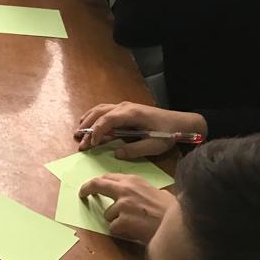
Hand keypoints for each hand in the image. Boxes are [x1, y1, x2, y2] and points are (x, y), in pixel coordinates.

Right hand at [77, 101, 207, 156]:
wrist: (180, 122)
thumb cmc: (168, 134)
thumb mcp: (154, 146)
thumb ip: (134, 150)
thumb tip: (116, 153)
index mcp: (131, 114)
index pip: (107, 120)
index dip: (96, 131)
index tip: (91, 144)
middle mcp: (124, 107)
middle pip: (99, 113)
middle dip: (87, 127)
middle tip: (78, 141)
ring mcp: (124, 106)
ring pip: (100, 109)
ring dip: (88, 120)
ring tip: (79, 132)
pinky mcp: (125, 109)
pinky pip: (105, 109)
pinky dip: (94, 116)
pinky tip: (89, 123)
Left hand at [79, 173, 175, 243]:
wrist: (179, 225)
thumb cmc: (171, 211)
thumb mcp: (156, 192)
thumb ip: (140, 191)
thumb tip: (134, 194)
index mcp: (134, 180)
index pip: (108, 177)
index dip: (99, 182)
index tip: (92, 186)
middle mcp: (125, 189)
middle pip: (97, 184)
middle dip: (87, 189)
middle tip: (82, 195)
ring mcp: (123, 205)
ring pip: (108, 214)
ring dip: (117, 221)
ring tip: (135, 225)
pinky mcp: (122, 220)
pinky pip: (114, 228)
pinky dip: (122, 232)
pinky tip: (135, 232)